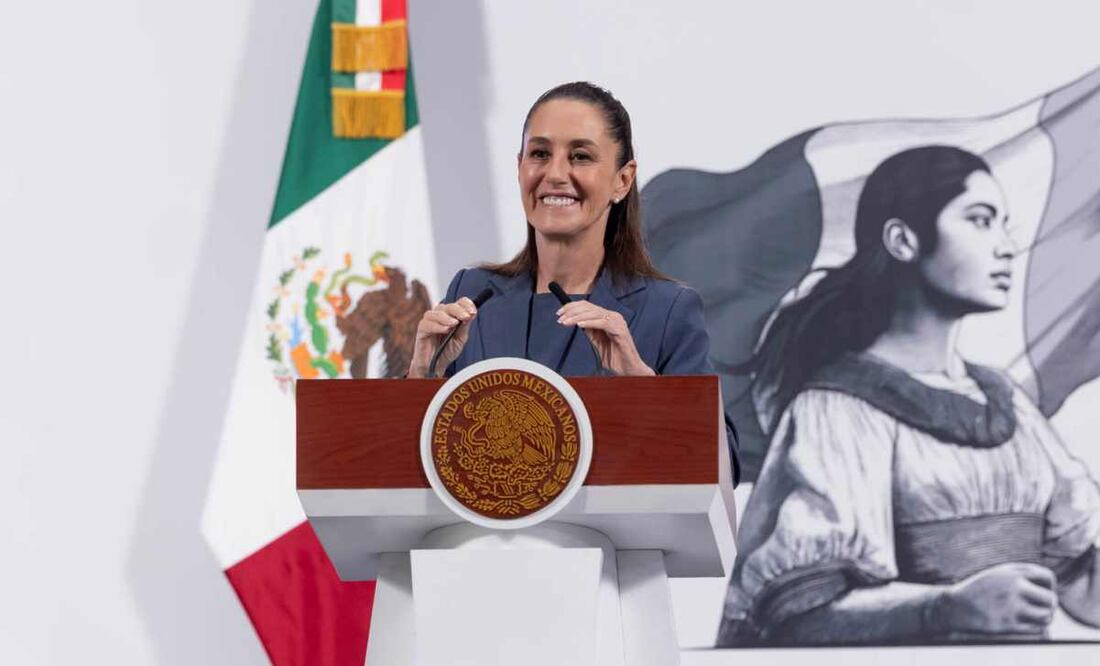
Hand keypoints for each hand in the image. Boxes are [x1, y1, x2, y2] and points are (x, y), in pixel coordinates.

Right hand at [407, 297, 477, 377]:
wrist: (435, 366)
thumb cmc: (447, 350)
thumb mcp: (460, 338)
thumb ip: (464, 326)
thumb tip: (471, 313)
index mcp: (451, 315)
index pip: (459, 303)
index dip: (466, 304)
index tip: (473, 312)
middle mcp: (440, 315)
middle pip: (448, 306)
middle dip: (458, 310)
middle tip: (466, 317)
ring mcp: (429, 322)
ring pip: (436, 312)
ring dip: (447, 317)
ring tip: (454, 324)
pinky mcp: (421, 330)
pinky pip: (427, 324)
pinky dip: (437, 326)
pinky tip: (445, 330)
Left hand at [557, 301, 654, 375]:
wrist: (628, 370)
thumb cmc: (615, 358)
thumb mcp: (597, 342)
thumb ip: (590, 332)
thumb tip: (576, 322)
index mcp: (607, 317)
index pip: (587, 306)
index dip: (571, 307)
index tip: (559, 313)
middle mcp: (613, 316)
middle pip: (589, 307)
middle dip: (571, 311)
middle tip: (560, 318)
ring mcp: (617, 322)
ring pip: (594, 313)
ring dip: (577, 317)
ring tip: (565, 322)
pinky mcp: (620, 329)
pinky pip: (602, 322)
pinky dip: (589, 323)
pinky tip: (579, 325)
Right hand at [934, 562, 1056, 634]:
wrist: (955, 606)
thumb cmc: (980, 590)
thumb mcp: (998, 573)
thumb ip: (1022, 574)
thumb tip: (1050, 586)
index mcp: (1013, 572)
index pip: (1048, 577)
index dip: (1049, 586)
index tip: (1040, 592)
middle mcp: (1014, 587)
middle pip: (1051, 599)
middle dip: (1048, 606)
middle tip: (1039, 609)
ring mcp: (1011, 606)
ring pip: (1046, 616)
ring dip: (1043, 619)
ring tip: (1033, 618)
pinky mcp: (1008, 624)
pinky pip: (1036, 630)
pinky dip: (1035, 628)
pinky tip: (1025, 625)